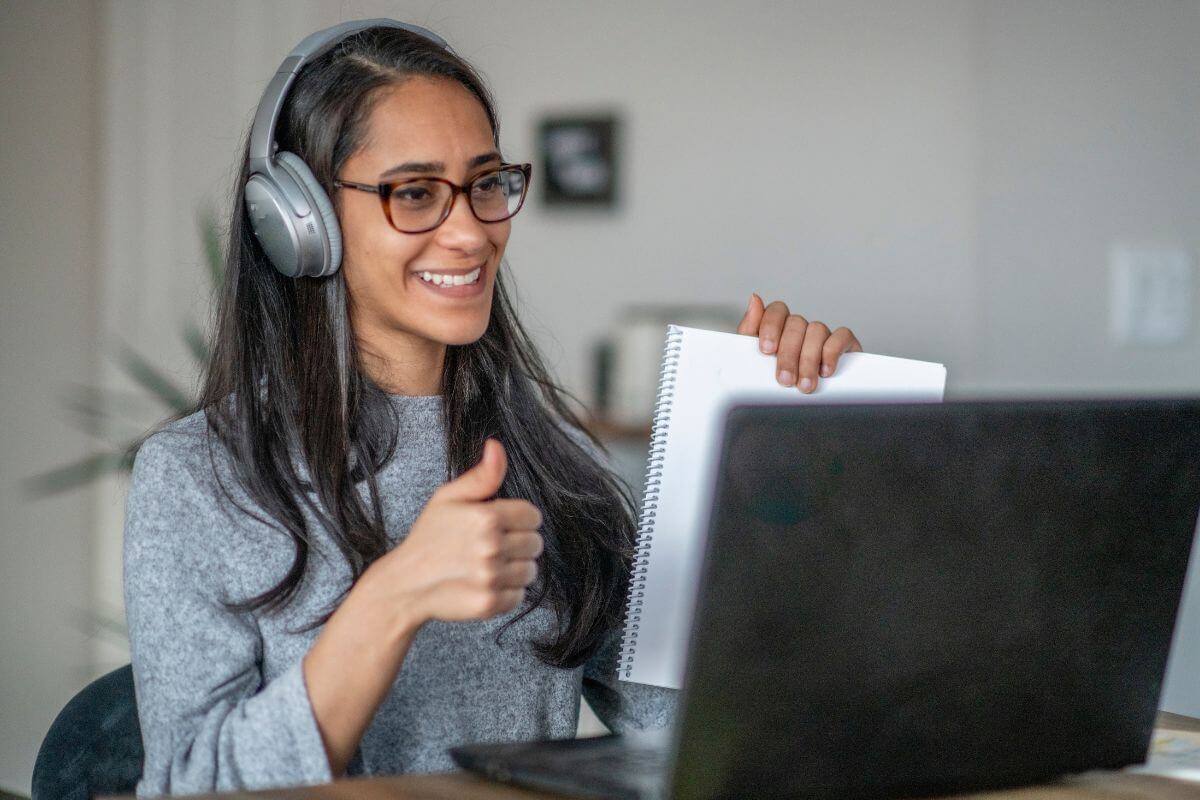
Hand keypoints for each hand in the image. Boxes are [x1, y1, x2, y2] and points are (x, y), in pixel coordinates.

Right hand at [360, 439, 543, 628]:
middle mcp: (491, 548)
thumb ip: (481, 475)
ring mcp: (491, 578)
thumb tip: (497, 447)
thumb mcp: (449, 497)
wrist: (406, 583)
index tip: (502, 524)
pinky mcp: (490, 603)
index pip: (533, 516)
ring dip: (515, 569)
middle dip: (519, 543)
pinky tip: (486, 583)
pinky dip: (507, 592)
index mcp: (486, 517)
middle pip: (535, 544)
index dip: (520, 519)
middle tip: (492, 546)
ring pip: (530, 571)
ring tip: (489, 565)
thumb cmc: (428, 537)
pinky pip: (519, 595)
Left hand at [736, 293, 861, 393]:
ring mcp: (822, 334)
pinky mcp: (844, 344)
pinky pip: (842, 336)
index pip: (777, 310)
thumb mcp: (754, 359)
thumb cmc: (772, 380)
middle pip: (796, 324)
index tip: (767, 350)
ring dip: (809, 359)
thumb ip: (750, 329)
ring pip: (817, 329)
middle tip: (785, 379)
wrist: (799, 407)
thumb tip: (754, 299)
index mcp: (778, 327)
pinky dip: (832, 353)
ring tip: (805, 384)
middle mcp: (800, 328)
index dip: (771, 326)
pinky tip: (825, 371)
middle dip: (789, 354)